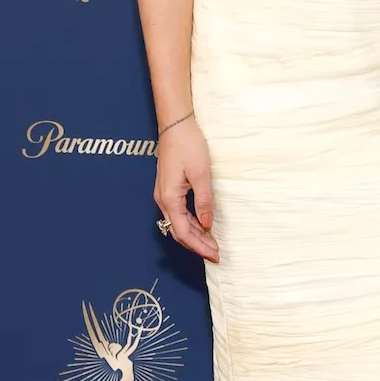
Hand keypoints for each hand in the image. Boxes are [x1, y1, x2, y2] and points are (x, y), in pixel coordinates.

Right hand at [154, 118, 218, 261]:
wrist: (175, 125)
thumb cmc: (188, 145)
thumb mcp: (201, 174)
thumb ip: (204, 201)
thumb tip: (207, 224)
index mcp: (169, 198)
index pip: (183, 232)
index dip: (199, 246)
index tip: (214, 254)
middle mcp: (163, 199)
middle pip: (179, 232)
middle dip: (198, 245)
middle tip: (217, 254)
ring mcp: (165, 195)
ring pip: (179, 224)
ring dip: (195, 236)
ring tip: (212, 244)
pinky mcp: (169, 189)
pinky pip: (179, 214)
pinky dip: (192, 224)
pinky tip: (204, 226)